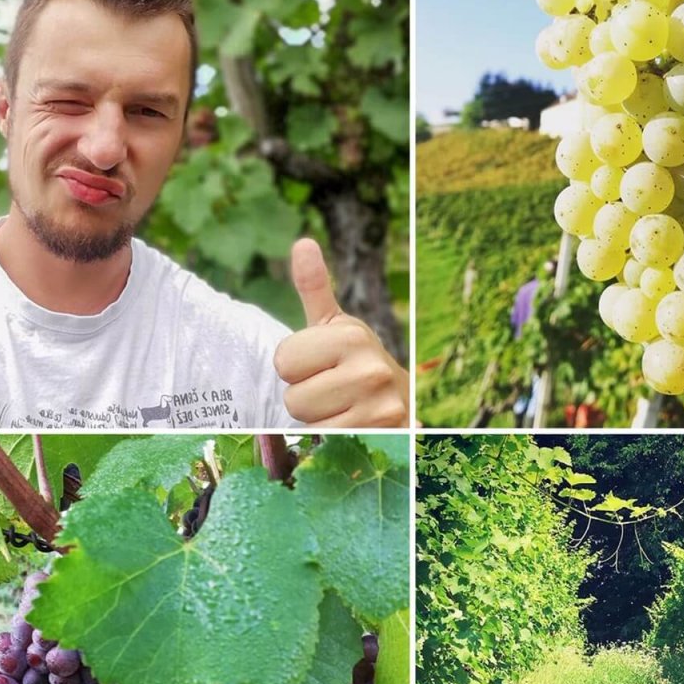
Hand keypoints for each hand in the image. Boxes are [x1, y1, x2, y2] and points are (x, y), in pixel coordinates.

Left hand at [274, 239, 409, 427]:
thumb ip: (314, 287)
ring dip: (318, 418)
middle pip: (293, 397)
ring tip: (342, 404)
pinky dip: (332, 435)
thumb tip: (302, 243)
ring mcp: (380, 404)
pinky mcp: (382, 433)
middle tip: (332, 388)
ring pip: (308, 421)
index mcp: (351, 334)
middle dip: (306, 396)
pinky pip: (327, 439)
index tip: (320, 364)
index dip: (295, 366)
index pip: (283, 361)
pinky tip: (352, 421)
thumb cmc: (355, 359)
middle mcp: (371, 367)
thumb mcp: (334, 325)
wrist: (400, 398)